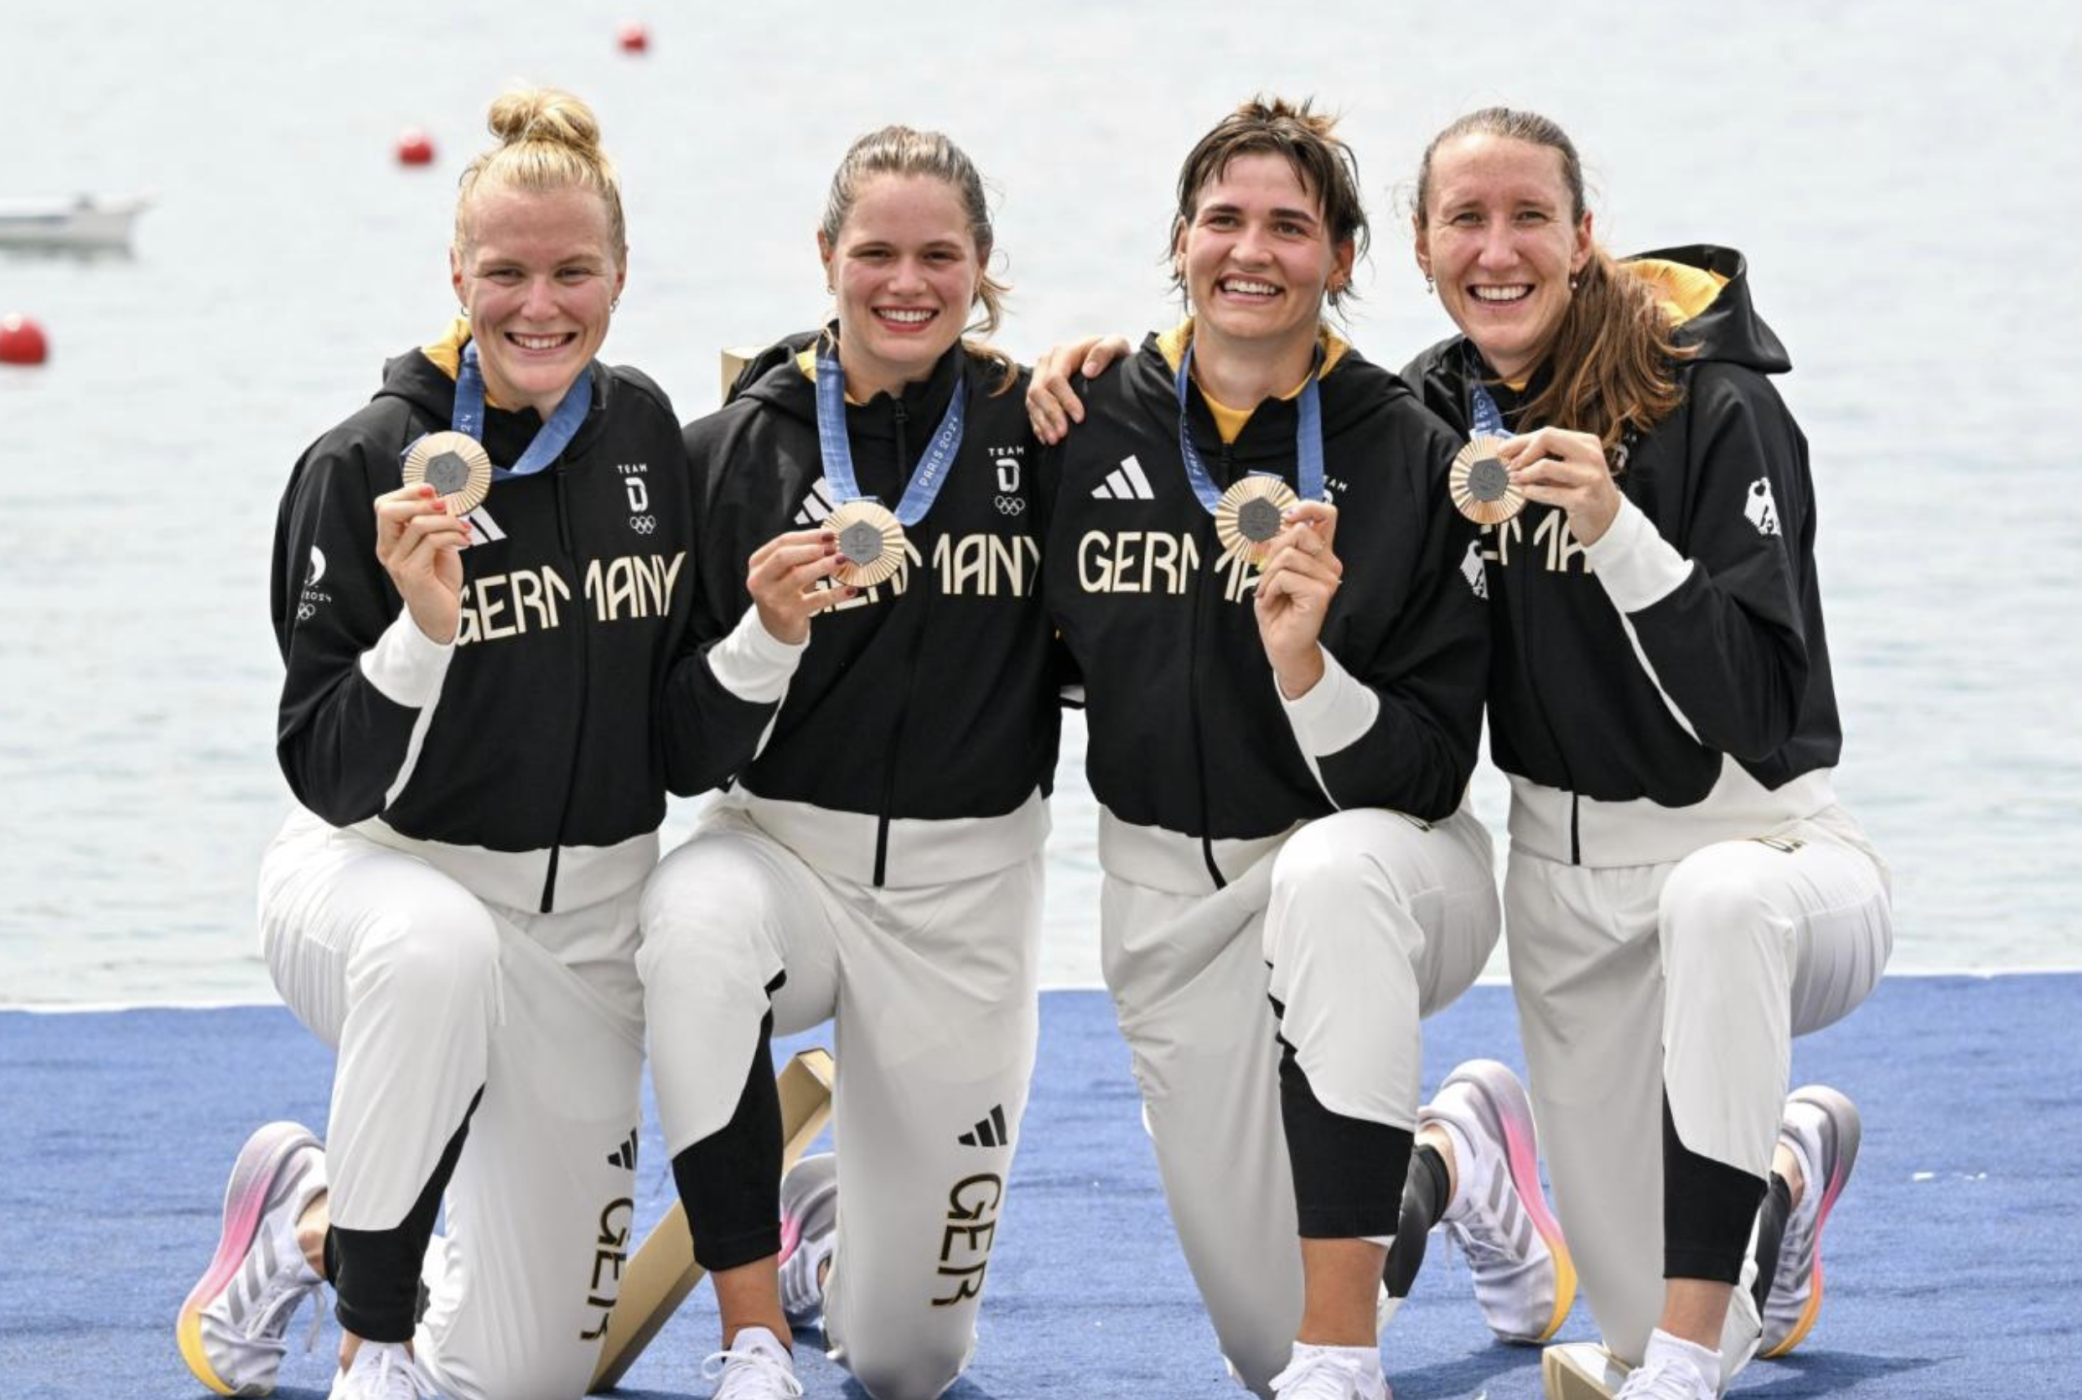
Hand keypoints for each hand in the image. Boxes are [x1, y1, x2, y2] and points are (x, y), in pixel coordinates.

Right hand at [374, 484, 469, 643]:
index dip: (407, 492)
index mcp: (389, 540)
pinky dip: (452, 535)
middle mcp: (387, 550)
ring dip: (448, 520)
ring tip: (464, 528)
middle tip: (446, 504)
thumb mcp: (435, 545)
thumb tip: (443, 498)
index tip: (432, 488)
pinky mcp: (412, 573)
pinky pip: (432, 542)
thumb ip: (432, 524)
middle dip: (421, 502)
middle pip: (388, 511)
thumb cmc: (438, 579)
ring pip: (418, 525)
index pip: (384, 506)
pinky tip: (464, 541)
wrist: (441, 615)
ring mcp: (397, 562)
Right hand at [747, 528, 852, 644]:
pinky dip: (836, 594)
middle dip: (811, 549)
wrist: (776, 629)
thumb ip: (800, 556)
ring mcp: (773, 599)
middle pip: (784, 556)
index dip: (808, 536)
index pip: (782, 542)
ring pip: (798, 576)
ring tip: (842, 560)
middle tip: (834, 546)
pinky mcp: (789, 614)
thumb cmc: (784, 593)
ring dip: (823, 566)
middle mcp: (760, 581)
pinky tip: (850, 589)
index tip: (829, 533)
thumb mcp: (784, 573)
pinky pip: (817, 600)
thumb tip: (830, 539)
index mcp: (758, 564)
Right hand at [1025, 334, 1131, 443]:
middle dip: (1051, 414)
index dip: (1065, 400)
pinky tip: (1046, 437)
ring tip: (1055, 440)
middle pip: (1038, 391)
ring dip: (1043, 422)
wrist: (1107, 357)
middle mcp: (1046, 363)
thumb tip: (1089, 371)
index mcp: (1062, 352)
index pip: (1056, 378)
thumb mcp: (1116, 345)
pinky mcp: (1038, 391)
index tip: (1080, 418)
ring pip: (1032, 402)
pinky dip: (1038, 424)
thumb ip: (1104, 352)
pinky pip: (1032, 409)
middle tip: (1063, 433)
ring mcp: (1039, 377)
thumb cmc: (1112, 352)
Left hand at [1253, 500, 1341, 697]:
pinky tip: (1272, 601)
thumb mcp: (1272, 568)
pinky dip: (1270, 588)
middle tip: (1266, 575)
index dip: (1306, 507)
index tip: (1285, 516)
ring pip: (1287, 555)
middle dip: (1273, 550)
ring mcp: (1328, 579)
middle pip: (1299, 531)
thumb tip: (1265, 519)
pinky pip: (1285, 576)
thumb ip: (1276, 544)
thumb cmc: (1277, 607)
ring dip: (1268, 575)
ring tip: (1268, 593)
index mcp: (1321, 553)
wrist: (1282, 644)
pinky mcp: (1321, 593)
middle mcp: (1329, 564)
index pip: (1326, 515)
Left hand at [1501, 426, 1622, 544]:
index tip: (1503, 451)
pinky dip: (1533, 492)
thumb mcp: (1570, 466)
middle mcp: (1591, 456)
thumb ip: (1546, 456)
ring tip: (1515, 480)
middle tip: (1510, 466)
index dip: (1521, 441)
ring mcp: (1589, 478)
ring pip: (1545, 466)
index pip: (1548, 433)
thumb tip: (1510, 451)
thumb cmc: (1581, 488)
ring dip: (1524, 474)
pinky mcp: (1583, 500)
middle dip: (1522, 452)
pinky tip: (1526, 492)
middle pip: (1548, 439)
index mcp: (1587, 442)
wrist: (1607, 517)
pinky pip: (1549, 492)